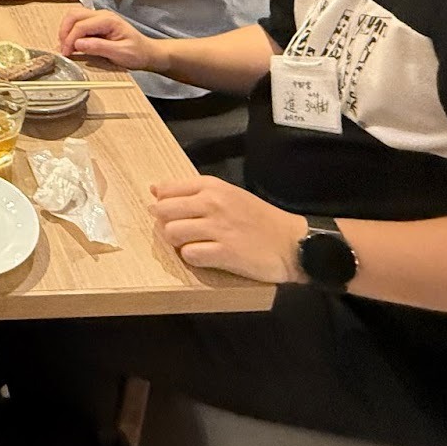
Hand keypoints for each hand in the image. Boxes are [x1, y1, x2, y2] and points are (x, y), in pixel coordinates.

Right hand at [57, 8, 160, 68]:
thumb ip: (99, 47)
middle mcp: (101, 15)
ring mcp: (98, 18)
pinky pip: (78, 23)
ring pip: (73, 17)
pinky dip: (70, 32)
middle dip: (64, 32)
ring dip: (66, 31)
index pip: (81, 25)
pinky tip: (72, 45)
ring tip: (66, 47)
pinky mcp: (96, 24)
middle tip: (63, 49)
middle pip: (73, 15)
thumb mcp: (120, 53)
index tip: (66, 53)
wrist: (147, 52)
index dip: (70, 39)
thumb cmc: (137, 53)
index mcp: (108, 20)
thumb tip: (77, 44)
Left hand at [147, 177, 306, 284]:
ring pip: (172, 233)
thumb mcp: (228, 195)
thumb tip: (155, 190)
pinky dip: (193, 258)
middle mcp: (212, 203)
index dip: (161, 203)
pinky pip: (190, 255)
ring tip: (194, 245)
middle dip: (165, 224)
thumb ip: (193, 192)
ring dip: (178, 243)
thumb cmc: (258, 219)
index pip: (167, 189)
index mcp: (212, 187)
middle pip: (164, 211)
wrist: (291, 242)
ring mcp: (218, 228)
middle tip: (181, 232)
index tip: (166, 213)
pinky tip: (206, 257)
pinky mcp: (224, 252)